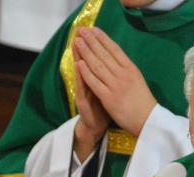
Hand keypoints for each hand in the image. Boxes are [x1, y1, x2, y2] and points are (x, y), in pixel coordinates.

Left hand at [73, 27, 156, 136]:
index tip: (94, 29)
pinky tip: (78, 63)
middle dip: (91, 41)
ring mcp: (116, 86)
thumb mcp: (138, 80)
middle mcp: (124, 75)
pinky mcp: (109, 98)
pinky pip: (95, 82)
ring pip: (97, 66)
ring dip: (86, 52)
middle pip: (104, 54)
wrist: (149, 121)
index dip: (103, 38)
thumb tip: (116, 58)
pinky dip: (86, 72)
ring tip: (77, 41)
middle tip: (81, 30)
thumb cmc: (144, 102)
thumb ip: (127, 70)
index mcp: (132, 69)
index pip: (115, 49)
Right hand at [73, 37, 109, 160]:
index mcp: (98, 81)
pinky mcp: (83, 103)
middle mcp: (89, 84)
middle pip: (87, 62)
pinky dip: (81, 77)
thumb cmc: (104, 108)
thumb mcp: (108, 91)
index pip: (96, 61)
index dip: (95, 46)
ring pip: (82, 72)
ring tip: (77, 42)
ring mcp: (84, 93)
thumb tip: (116, 63)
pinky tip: (79, 66)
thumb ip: (108, 77)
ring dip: (79, 56)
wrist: (96, 128)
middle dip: (85, 46)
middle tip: (82, 30)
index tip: (94, 30)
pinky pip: (83, 88)